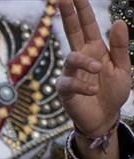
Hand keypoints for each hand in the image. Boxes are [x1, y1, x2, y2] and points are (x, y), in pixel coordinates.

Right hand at [57, 0, 130, 158]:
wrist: (105, 117)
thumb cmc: (112, 92)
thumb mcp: (123, 68)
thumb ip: (120, 46)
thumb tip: (119, 22)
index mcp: (95, 49)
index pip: (86, 25)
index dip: (80, 9)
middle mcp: (81, 58)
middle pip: (71, 32)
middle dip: (67, 15)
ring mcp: (71, 73)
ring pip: (71, 58)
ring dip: (85, 62)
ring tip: (99, 69)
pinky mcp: (65, 90)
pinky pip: (69, 83)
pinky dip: (82, 85)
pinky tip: (92, 90)